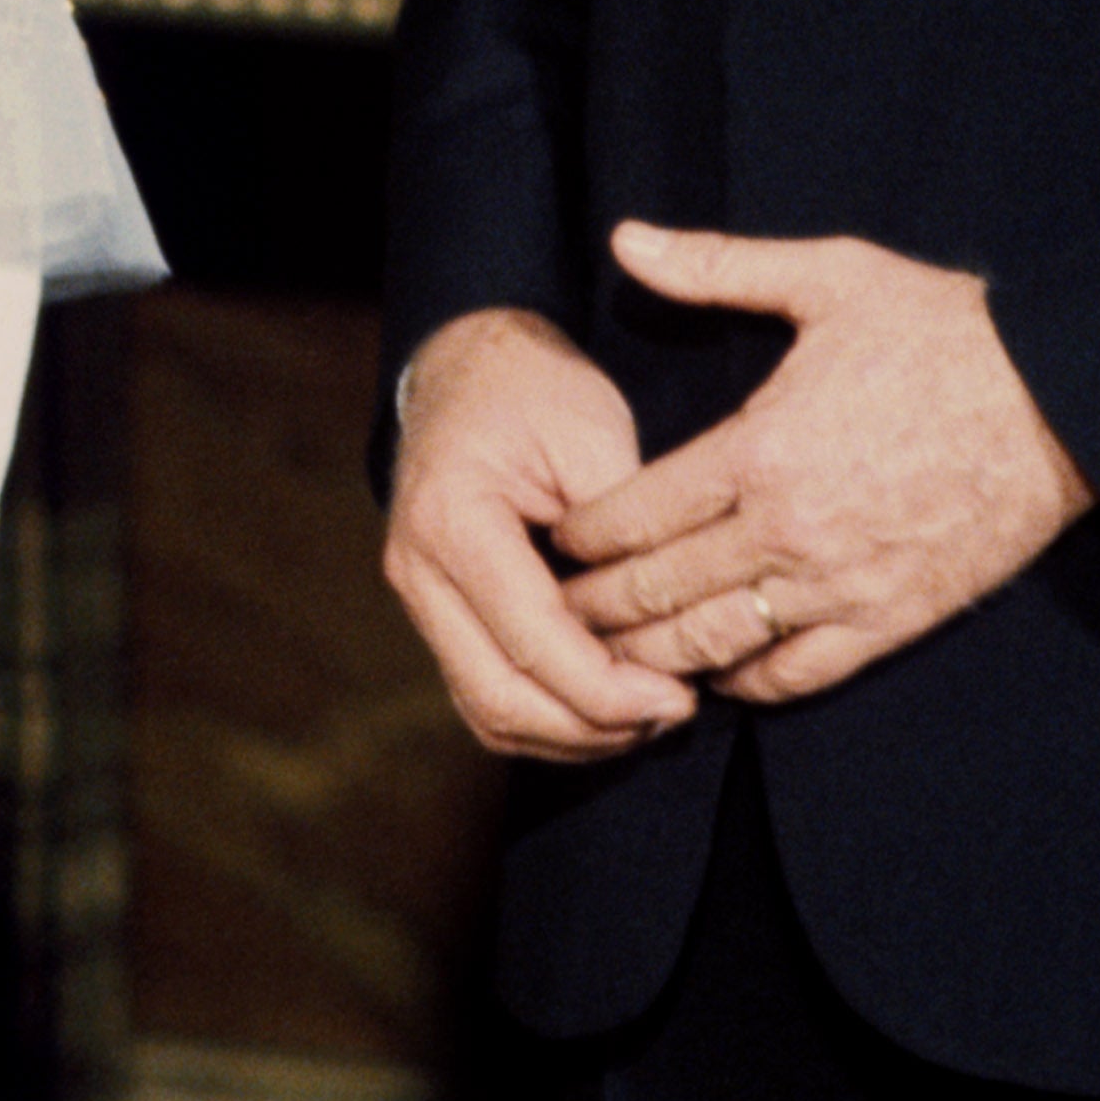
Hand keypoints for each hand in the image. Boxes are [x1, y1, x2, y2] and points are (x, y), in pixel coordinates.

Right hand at [381, 309, 695, 762]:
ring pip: (488, 713)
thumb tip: (669, 627)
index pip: (532, 642)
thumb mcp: (593, 433)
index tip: (680, 696)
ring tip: (650, 714)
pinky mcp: (439, 615)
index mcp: (452, 522)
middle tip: (674, 713)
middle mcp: (419, 572)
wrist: (470, 365)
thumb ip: (624, 531)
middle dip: (593, 727)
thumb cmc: (535, 388)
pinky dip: (548, 718)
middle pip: (500, 698)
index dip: (609, 689)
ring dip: (572, 735)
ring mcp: (420, 599)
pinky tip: (610, 703)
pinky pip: (486, 696)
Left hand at [547, 222, 1089, 701]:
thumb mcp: (829, 277)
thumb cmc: (946, 331)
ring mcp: (840, 583)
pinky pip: (796, 673)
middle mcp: (788, 528)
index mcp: (760, 447)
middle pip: (658, 590)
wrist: (1065, 401)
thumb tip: (624, 238)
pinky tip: (713, 674)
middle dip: (593, 606)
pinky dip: (744, 681)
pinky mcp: (891, 619)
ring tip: (607, 654)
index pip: (635, 513)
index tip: (551, 540)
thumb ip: (715, 266)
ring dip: (651, 655)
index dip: (582, 536)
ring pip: (714, 643)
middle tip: (552, 611)